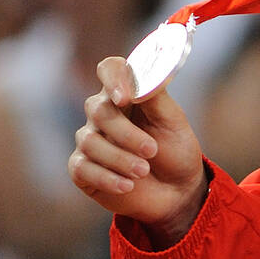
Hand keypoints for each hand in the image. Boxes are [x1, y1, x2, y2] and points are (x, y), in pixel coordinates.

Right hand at [69, 58, 207, 246]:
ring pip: (89, 141)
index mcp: (126, 94)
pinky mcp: (82, 168)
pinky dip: (107, 177)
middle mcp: (103, 113)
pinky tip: (128, 186)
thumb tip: (143, 75)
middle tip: (152, 150)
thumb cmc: (175, 149)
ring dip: (120, 159)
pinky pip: (82, 168)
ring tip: (143, 171)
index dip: (113, 78)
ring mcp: (90, 140)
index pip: (110, 69)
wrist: (177, 190)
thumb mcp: (173, 121)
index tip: (124, 97)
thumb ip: (156, 96)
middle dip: (126, 133)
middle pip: (98, 110)